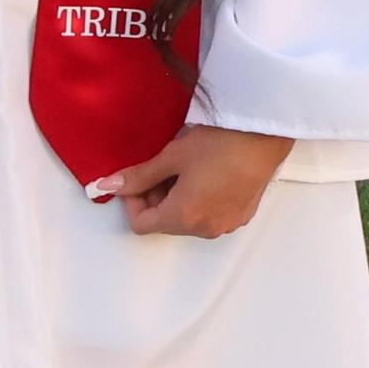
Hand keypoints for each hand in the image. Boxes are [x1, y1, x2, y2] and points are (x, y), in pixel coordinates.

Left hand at [91, 125, 294, 238]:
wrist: (262, 137)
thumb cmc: (216, 144)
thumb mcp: (171, 157)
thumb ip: (138, 175)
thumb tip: (106, 186)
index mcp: (183, 218)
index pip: (141, 225)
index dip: (132, 199)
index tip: (138, 175)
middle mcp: (205, 230)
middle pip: (165, 223)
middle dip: (154, 197)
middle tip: (159, 165)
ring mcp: (226, 225)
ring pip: (187, 220)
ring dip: (175, 198)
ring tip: (182, 166)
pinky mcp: (240, 216)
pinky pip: (208, 215)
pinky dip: (197, 200)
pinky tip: (203, 172)